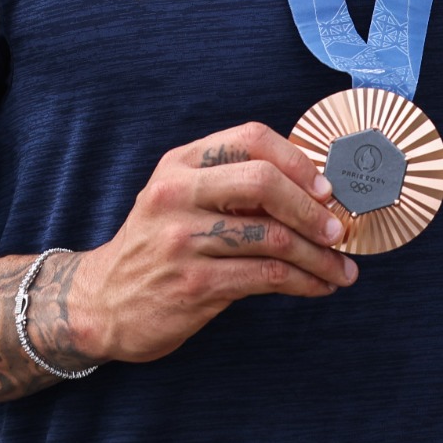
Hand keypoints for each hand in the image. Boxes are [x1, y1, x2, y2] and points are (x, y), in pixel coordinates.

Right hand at [61, 123, 356, 365]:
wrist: (101, 303)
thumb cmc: (158, 248)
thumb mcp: (180, 200)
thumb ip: (233, 188)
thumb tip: (314, 193)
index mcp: (179, 164)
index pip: (250, 138)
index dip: (297, 161)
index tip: (326, 189)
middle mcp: (176, 194)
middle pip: (263, 182)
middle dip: (313, 209)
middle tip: (338, 231)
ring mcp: (182, 240)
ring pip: (272, 237)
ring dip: (318, 256)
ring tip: (340, 270)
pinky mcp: (193, 284)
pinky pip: (266, 277)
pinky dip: (304, 282)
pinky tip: (318, 286)